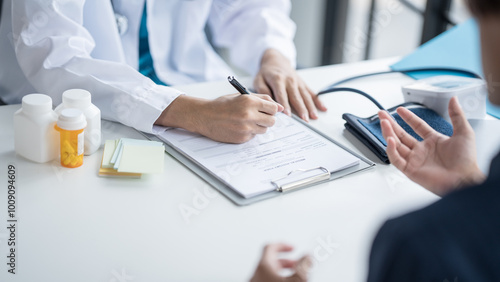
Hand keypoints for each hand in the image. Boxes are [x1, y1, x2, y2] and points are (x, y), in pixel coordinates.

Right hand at [156, 94, 283, 142]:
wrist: (205, 116)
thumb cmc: (222, 105)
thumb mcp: (242, 96)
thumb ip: (262, 99)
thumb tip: (280, 107)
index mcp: (249, 101)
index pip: (273, 108)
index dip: (271, 109)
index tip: (267, 110)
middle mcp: (249, 115)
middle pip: (272, 121)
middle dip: (267, 119)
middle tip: (258, 116)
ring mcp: (245, 128)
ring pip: (264, 130)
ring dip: (259, 126)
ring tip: (247, 121)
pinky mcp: (242, 138)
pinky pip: (254, 136)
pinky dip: (250, 132)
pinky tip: (239, 127)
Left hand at [250, 243, 311, 281]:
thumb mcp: (295, 279)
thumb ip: (303, 266)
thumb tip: (308, 256)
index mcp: (263, 265)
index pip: (270, 246)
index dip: (283, 245)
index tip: (292, 247)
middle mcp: (256, 273)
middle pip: (270, 260)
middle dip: (286, 260)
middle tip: (296, 263)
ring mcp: (255, 281)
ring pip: (268, 271)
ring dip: (282, 270)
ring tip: (294, 275)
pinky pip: (266, 278)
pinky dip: (276, 277)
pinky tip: (286, 281)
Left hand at [254, 49, 326, 121]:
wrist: (275, 60)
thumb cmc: (266, 73)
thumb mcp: (258, 80)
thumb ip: (263, 91)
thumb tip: (270, 103)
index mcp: (278, 79)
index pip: (282, 94)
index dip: (285, 105)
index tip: (288, 115)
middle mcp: (290, 80)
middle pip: (296, 97)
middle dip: (301, 109)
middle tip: (304, 119)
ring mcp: (298, 82)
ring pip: (305, 96)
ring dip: (310, 107)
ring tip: (314, 117)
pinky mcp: (303, 84)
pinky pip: (311, 93)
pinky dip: (318, 101)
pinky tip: (323, 108)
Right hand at [378, 97, 485, 195]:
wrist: (464, 180)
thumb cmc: (466, 161)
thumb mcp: (464, 133)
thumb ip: (457, 115)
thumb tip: (454, 99)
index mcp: (433, 141)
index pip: (416, 126)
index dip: (408, 117)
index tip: (400, 110)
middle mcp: (422, 150)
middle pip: (402, 134)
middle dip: (390, 124)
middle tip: (382, 115)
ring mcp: (415, 160)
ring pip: (396, 145)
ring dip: (388, 133)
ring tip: (384, 123)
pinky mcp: (410, 170)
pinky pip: (396, 160)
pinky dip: (391, 150)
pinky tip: (390, 140)